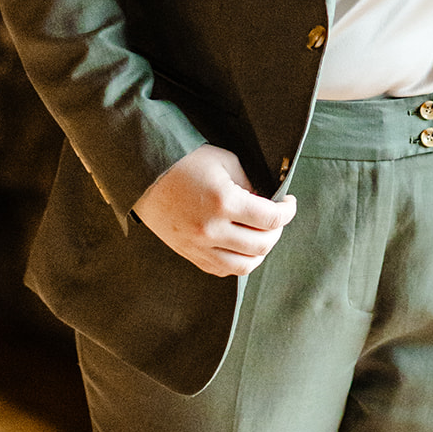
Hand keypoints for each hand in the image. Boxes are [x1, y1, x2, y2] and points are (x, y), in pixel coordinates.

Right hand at [132, 144, 296, 275]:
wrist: (143, 174)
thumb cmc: (185, 161)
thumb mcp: (225, 161)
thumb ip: (249, 184)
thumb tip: (266, 203)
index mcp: (224, 202)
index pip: (271, 218)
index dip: (287, 211)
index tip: (289, 203)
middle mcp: (212, 229)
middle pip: (261, 245)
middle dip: (277, 231)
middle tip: (277, 217)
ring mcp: (198, 246)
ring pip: (243, 266)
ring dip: (260, 252)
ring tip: (262, 235)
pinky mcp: (188, 254)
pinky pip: (221, 270)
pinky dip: (238, 262)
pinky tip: (241, 246)